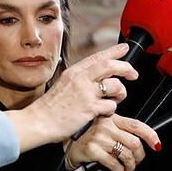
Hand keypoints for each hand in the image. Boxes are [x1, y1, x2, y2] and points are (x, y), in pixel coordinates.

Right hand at [8, 43, 135, 151]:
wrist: (38, 122)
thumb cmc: (50, 107)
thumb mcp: (64, 84)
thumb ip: (80, 78)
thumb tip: (97, 75)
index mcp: (74, 72)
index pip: (98, 57)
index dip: (114, 51)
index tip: (125, 48)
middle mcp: (81, 79)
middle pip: (110, 66)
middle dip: (126, 68)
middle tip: (133, 73)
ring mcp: (86, 93)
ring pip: (115, 85)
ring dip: (121, 92)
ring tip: (116, 98)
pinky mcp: (90, 109)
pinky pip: (111, 105)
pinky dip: (112, 109)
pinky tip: (105, 112)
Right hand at [67, 114, 160, 170]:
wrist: (65, 143)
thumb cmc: (85, 135)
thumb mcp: (103, 125)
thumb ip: (119, 129)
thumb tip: (138, 142)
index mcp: (112, 118)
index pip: (136, 125)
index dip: (150, 135)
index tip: (156, 145)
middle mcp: (107, 126)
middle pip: (134, 142)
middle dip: (139, 156)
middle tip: (137, 163)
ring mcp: (99, 137)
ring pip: (126, 154)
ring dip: (131, 166)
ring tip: (128, 170)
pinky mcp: (92, 149)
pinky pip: (114, 163)